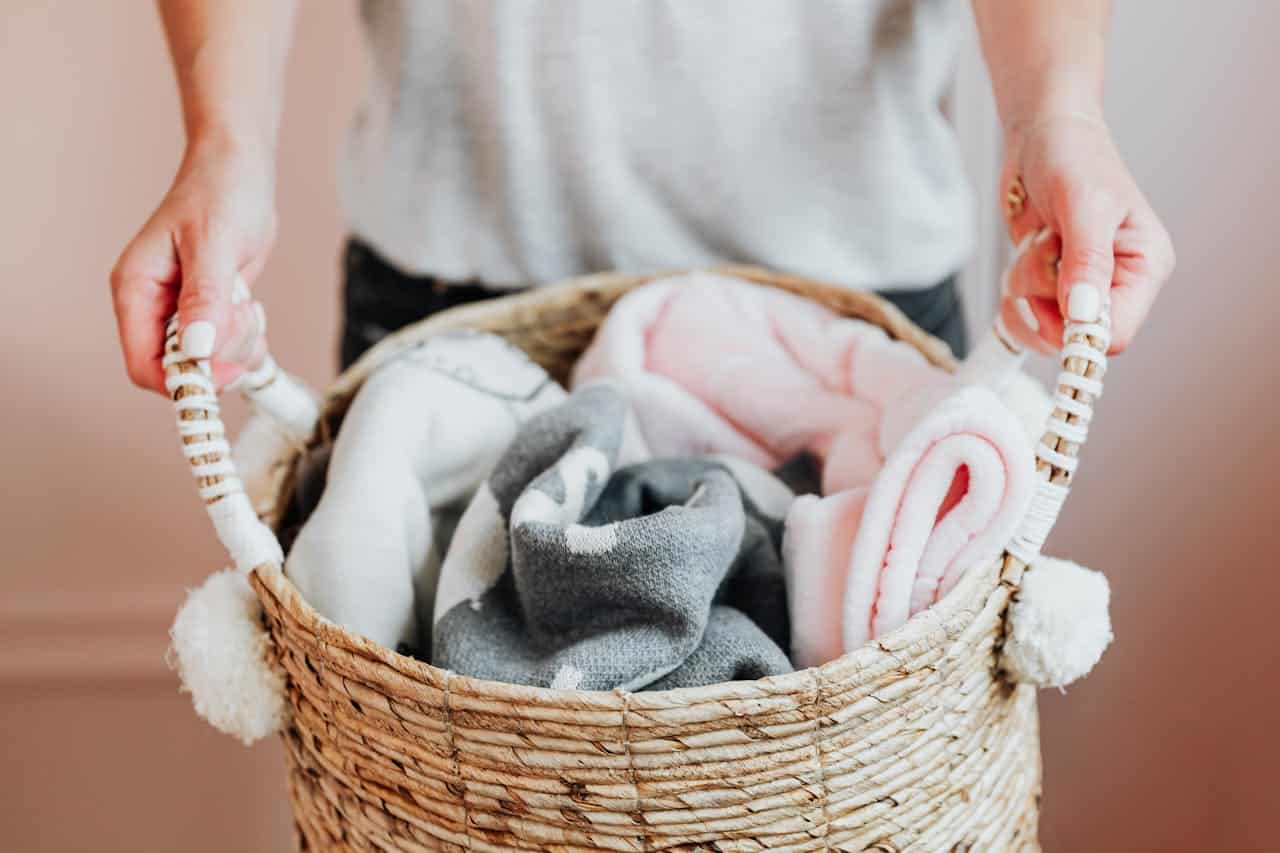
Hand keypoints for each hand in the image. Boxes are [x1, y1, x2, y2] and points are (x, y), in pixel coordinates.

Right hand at [110, 136, 275, 391]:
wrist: (239, 171)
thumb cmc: (220, 194)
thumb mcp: (215, 244)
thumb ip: (205, 298)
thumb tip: (197, 348)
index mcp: (136, 291)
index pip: (144, 365)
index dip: (183, 380)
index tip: (221, 367)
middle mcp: (154, 308)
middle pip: (183, 370)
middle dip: (221, 355)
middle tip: (242, 313)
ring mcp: (182, 313)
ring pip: (211, 363)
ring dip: (239, 344)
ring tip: (246, 301)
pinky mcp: (210, 314)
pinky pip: (230, 350)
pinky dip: (248, 339)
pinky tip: (250, 306)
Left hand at [999, 114, 1174, 353]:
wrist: (1041, 137)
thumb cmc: (1073, 157)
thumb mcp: (1083, 204)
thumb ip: (1086, 262)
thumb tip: (1085, 316)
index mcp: (1144, 267)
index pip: (1117, 334)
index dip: (1078, 332)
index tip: (1052, 304)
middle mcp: (1116, 283)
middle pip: (1071, 336)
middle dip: (1045, 298)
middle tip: (1045, 250)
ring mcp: (1081, 287)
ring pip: (1042, 325)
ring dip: (1026, 285)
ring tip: (1040, 240)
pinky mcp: (1051, 284)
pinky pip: (1024, 314)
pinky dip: (1013, 290)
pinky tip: (1025, 253)